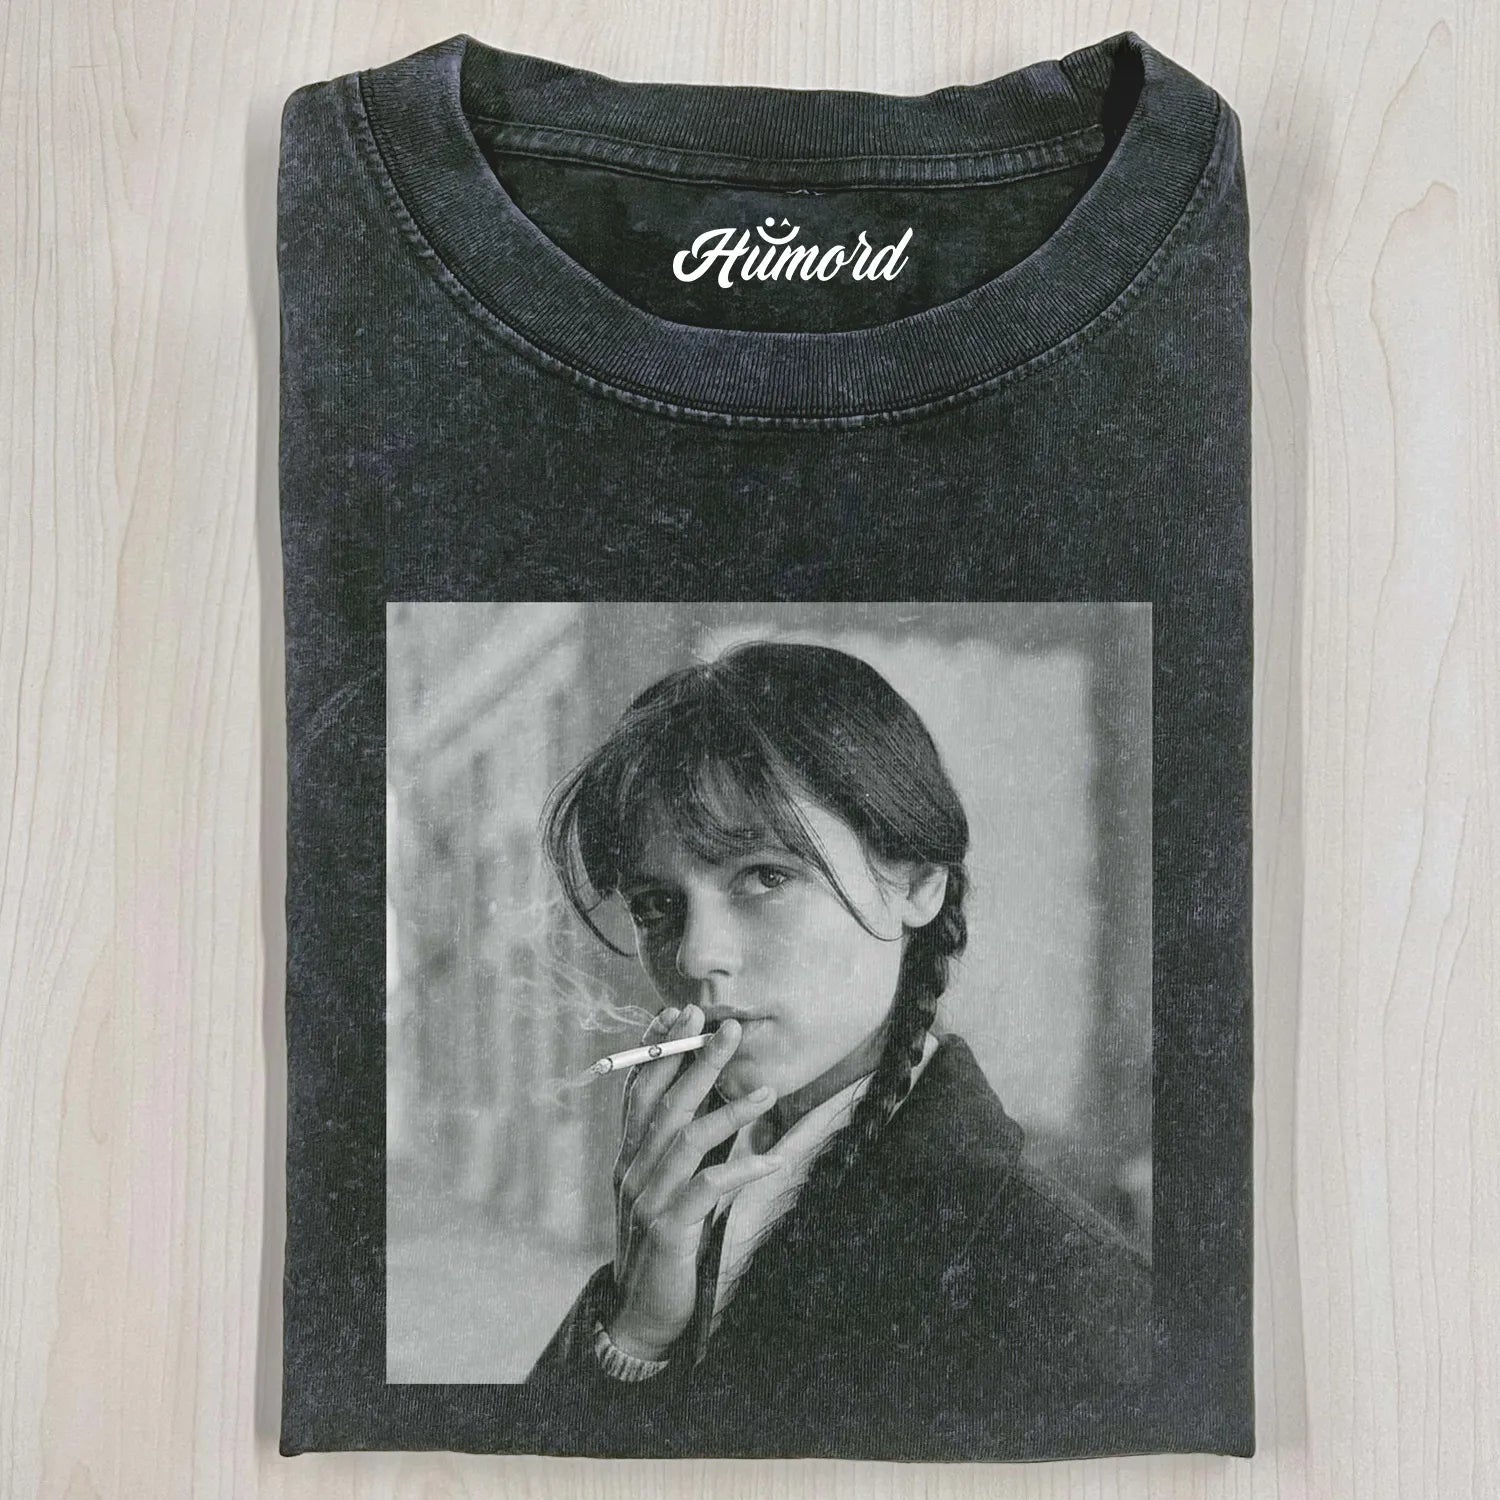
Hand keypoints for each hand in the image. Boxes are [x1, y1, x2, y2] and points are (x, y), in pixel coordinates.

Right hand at [604, 1003, 781, 1358]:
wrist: (642, 1314)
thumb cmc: (663, 1245)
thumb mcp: (663, 1189)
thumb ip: (675, 1150)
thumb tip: (705, 1105)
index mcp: (630, 1156)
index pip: (639, 1090)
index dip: (656, 1048)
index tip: (679, 1012)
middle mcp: (633, 1170)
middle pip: (666, 1103)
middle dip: (696, 1060)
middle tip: (727, 1027)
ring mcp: (648, 1199)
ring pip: (686, 1139)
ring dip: (728, 1109)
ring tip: (767, 1089)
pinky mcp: (669, 1230)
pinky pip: (707, 1188)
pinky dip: (741, 1168)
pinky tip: (773, 1158)